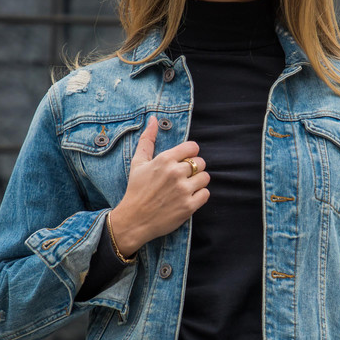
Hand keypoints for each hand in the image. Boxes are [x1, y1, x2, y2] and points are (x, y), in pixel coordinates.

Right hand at [109, 115, 210, 255]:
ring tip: (185, 187)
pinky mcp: (189, 206)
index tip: (183, 161)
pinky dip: (199, 195)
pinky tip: (188, 197)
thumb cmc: (136, 190)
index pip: (193, 147)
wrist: (134, 220)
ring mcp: (183, 190)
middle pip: (200, 162)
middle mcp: (175, 173)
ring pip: (205, 177)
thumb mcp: (138, 163)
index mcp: (165, 160)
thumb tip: (153, 119)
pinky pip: (206, 194)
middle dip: (194, 169)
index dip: (190, 153)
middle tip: (182, 177)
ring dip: (198, 182)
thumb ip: (147, 140)